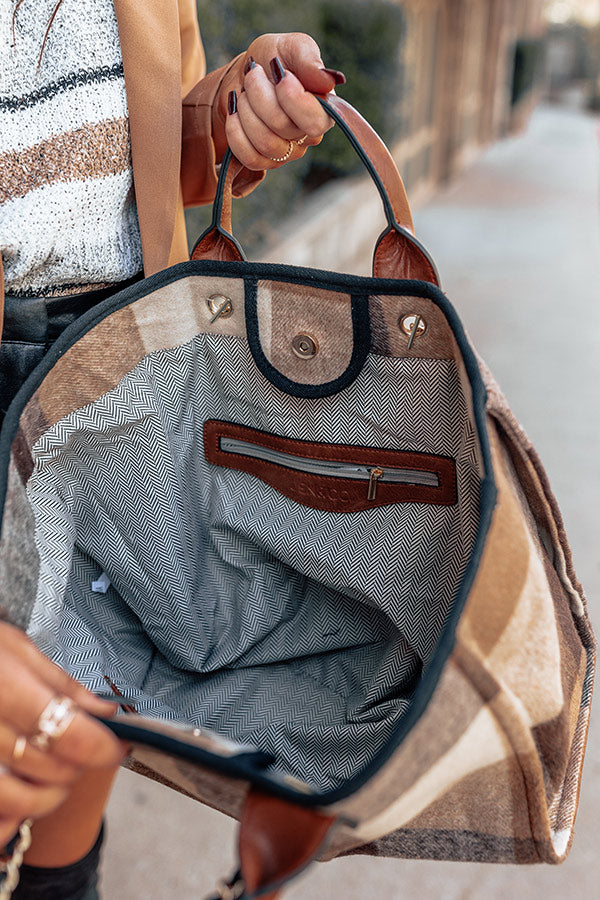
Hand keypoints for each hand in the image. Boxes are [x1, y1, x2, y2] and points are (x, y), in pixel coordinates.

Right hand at [0, 622, 123, 845]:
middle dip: (78, 765)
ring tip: (59, 772)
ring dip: (50, 791)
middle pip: (48, 766)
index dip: (102, 748)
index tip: (118, 748)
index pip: (68, 733)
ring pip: (18, 795)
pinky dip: (14, 804)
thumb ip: (61, 684)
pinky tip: (26, 786)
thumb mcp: (18, 648)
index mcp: (6, 686)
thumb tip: (105, 711)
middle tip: (88, 751)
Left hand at [215, 32, 343, 170]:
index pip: (314, 121)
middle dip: (259, 94)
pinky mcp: (264, 161)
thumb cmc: (271, 60)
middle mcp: (308, 136)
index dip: (291, 98)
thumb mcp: (290, 46)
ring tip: (244, 93)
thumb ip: (309, 58)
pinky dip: (235, 131)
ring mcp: (287, 152)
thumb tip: (328, 81)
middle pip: (282, 126)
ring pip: (264, 143)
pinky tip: (235, 112)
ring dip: (245, 110)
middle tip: (253, 73)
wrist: (244, 75)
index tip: (278, 72)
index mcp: (324, 109)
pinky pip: (249, 157)